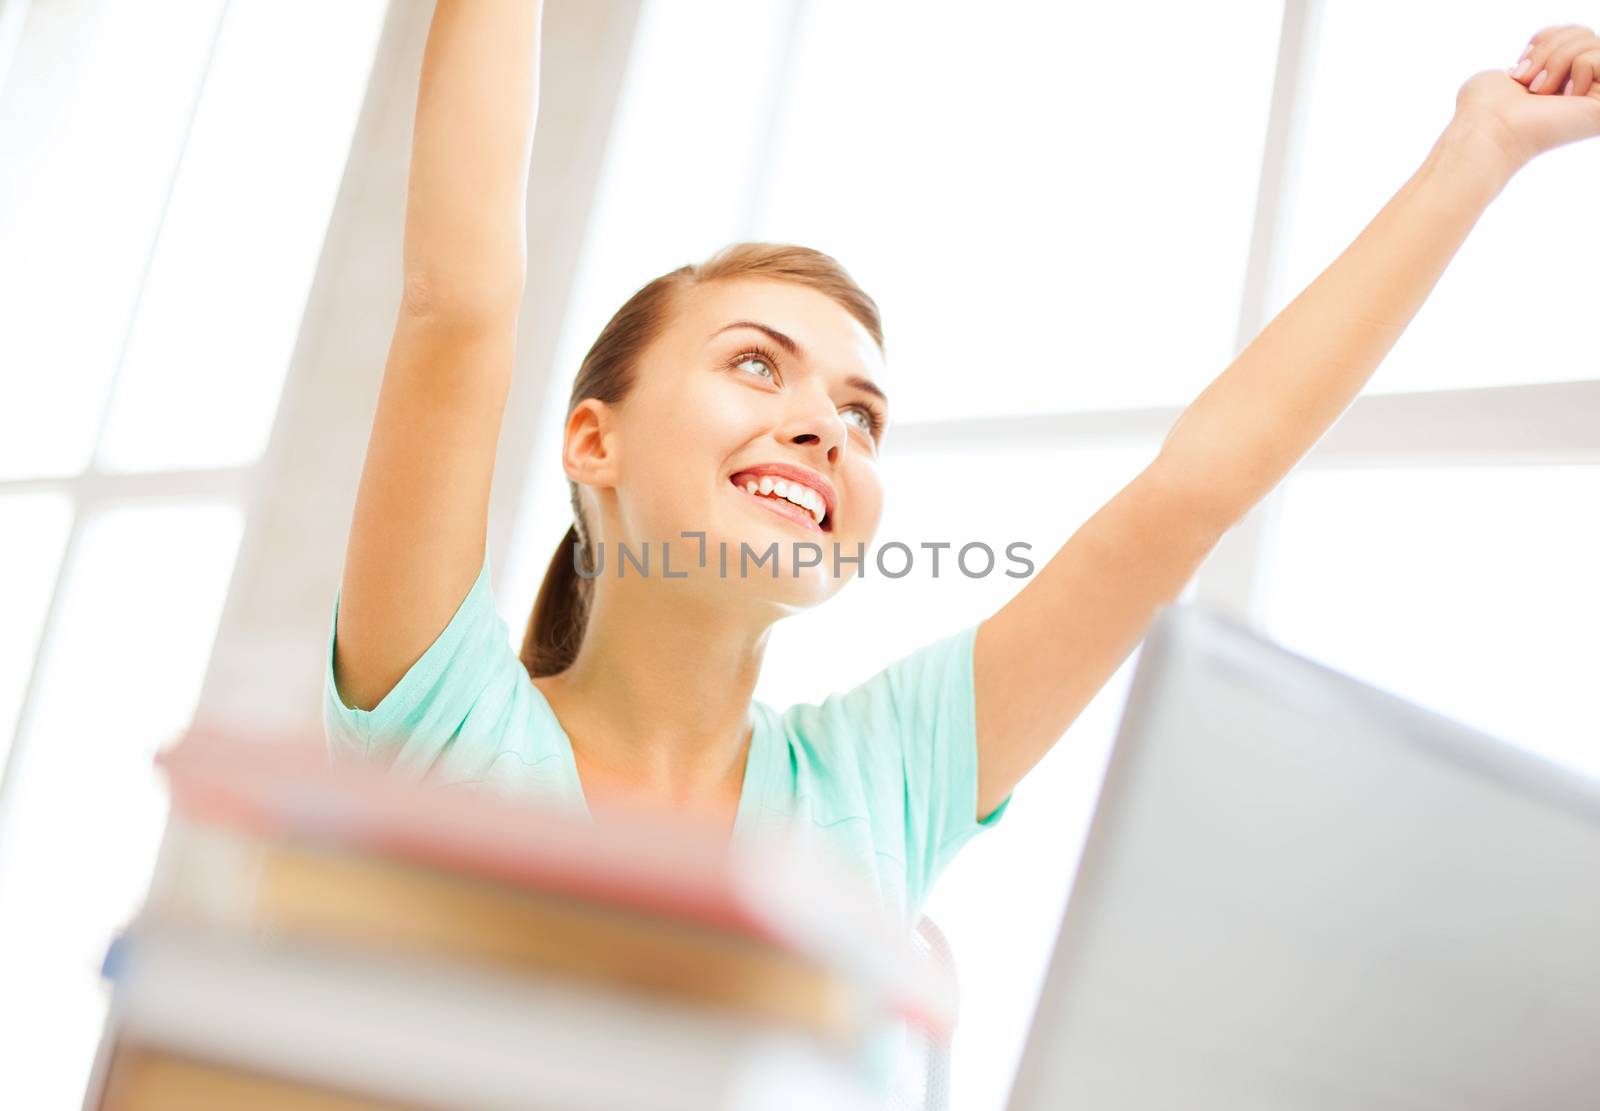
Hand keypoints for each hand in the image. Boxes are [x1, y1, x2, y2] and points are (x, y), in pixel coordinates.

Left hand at [1450, 24, 1599, 173]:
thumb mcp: (1508, 71)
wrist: (1488, 132)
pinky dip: (1580, 69)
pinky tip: (1566, 98)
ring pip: (1593, 42)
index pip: (1571, 33)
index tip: (1521, 69)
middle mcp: (1583, 89)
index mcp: (1560, 81)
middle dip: (1550, 49)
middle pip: (1584, 33)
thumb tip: (1554, 58)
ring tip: (1540, 92)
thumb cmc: (1486, 108)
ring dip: (1559, 60)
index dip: (1545, 40)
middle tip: (1530, 82)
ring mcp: (1596, 97)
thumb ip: (1538, 57)